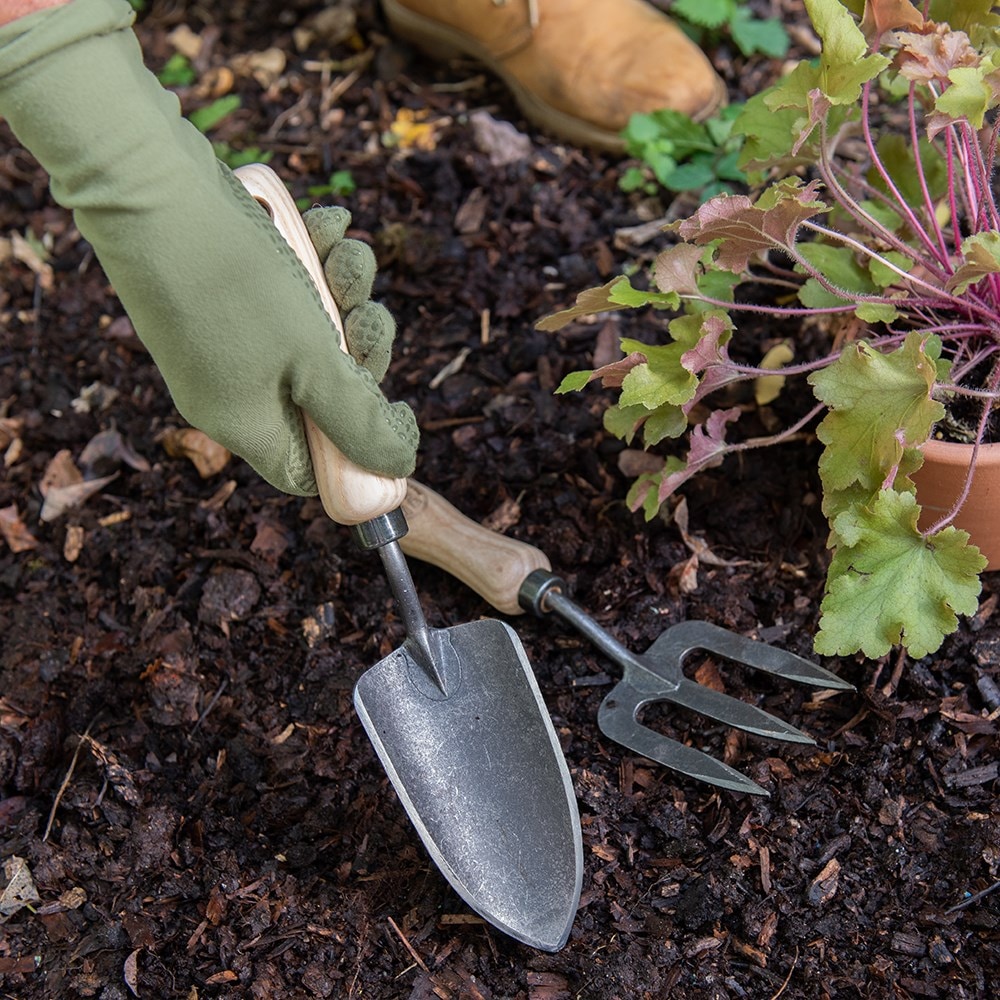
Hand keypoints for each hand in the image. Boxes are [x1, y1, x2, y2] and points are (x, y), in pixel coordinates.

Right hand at [0, 0, 417, 494]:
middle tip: (368, 312)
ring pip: (315, 328)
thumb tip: (398, 465)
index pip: (311, 467)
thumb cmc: (232, 280)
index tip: (398, 406)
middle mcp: (230, 386)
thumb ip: (357, 419)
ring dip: (347, 288)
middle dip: (361, 346)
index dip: (360, 447)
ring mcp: (225, 334)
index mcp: (243, 422)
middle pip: (323, 393)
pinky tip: (326, 225)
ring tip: (343, 252)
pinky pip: (290, 286)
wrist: (145, 178)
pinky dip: (316, 256)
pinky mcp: (225, 285)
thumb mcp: (312, 359)